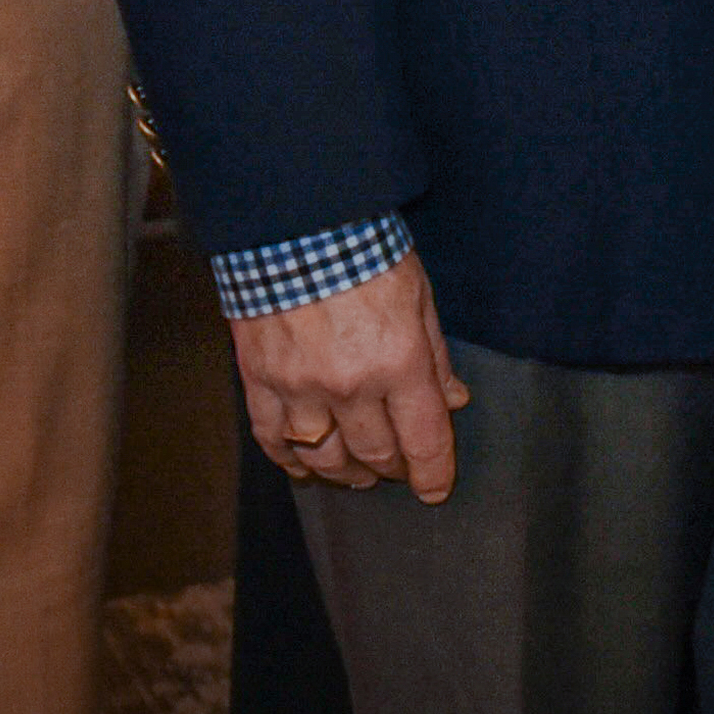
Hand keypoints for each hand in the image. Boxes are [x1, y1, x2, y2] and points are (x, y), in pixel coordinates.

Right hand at [236, 259, 469, 501]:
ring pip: (325, 457)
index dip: (433, 472)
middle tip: (399, 471)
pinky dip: (291, 461)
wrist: (294, 225)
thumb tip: (452, 400)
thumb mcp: (420, 297)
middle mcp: (350, 384)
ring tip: (359, 475)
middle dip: (394, 469)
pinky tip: (305, 467)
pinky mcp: (260, 380)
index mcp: (398, 362)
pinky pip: (273, 439)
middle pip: (376, 453)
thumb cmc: (365, 251)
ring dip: (346, 473)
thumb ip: (435, 357)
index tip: (435, 489)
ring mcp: (300, 387)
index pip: (423, 438)